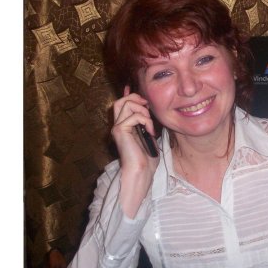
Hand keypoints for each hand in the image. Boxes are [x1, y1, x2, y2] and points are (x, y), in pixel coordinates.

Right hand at [111, 85, 158, 217]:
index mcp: (123, 126)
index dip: (131, 95)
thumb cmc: (146, 158)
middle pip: (120, 101)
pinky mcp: (120, 131)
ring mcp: (117, 127)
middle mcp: (118, 125)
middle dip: (135, 98)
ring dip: (142, 110)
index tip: (144, 97)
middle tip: (147, 106)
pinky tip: (150, 132)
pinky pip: (134, 116)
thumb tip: (149, 110)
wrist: (141, 172)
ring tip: (149, 123)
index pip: (122, 104)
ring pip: (126, 104)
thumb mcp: (148, 135)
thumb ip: (146, 122)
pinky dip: (146, 121)